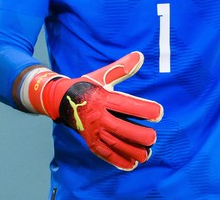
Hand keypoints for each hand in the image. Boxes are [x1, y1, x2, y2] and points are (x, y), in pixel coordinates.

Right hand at [24, 52, 163, 170]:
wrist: (61, 100)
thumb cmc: (88, 86)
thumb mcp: (103, 74)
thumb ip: (122, 68)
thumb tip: (140, 55)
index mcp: (104, 98)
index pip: (126, 105)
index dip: (143, 109)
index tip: (159, 113)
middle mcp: (98, 116)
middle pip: (121, 128)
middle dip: (139, 135)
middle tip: (153, 138)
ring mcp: (93, 131)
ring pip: (114, 144)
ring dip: (131, 150)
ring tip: (147, 154)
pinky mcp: (90, 141)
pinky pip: (104, 153)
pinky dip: (118, 161)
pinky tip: (131, 165)